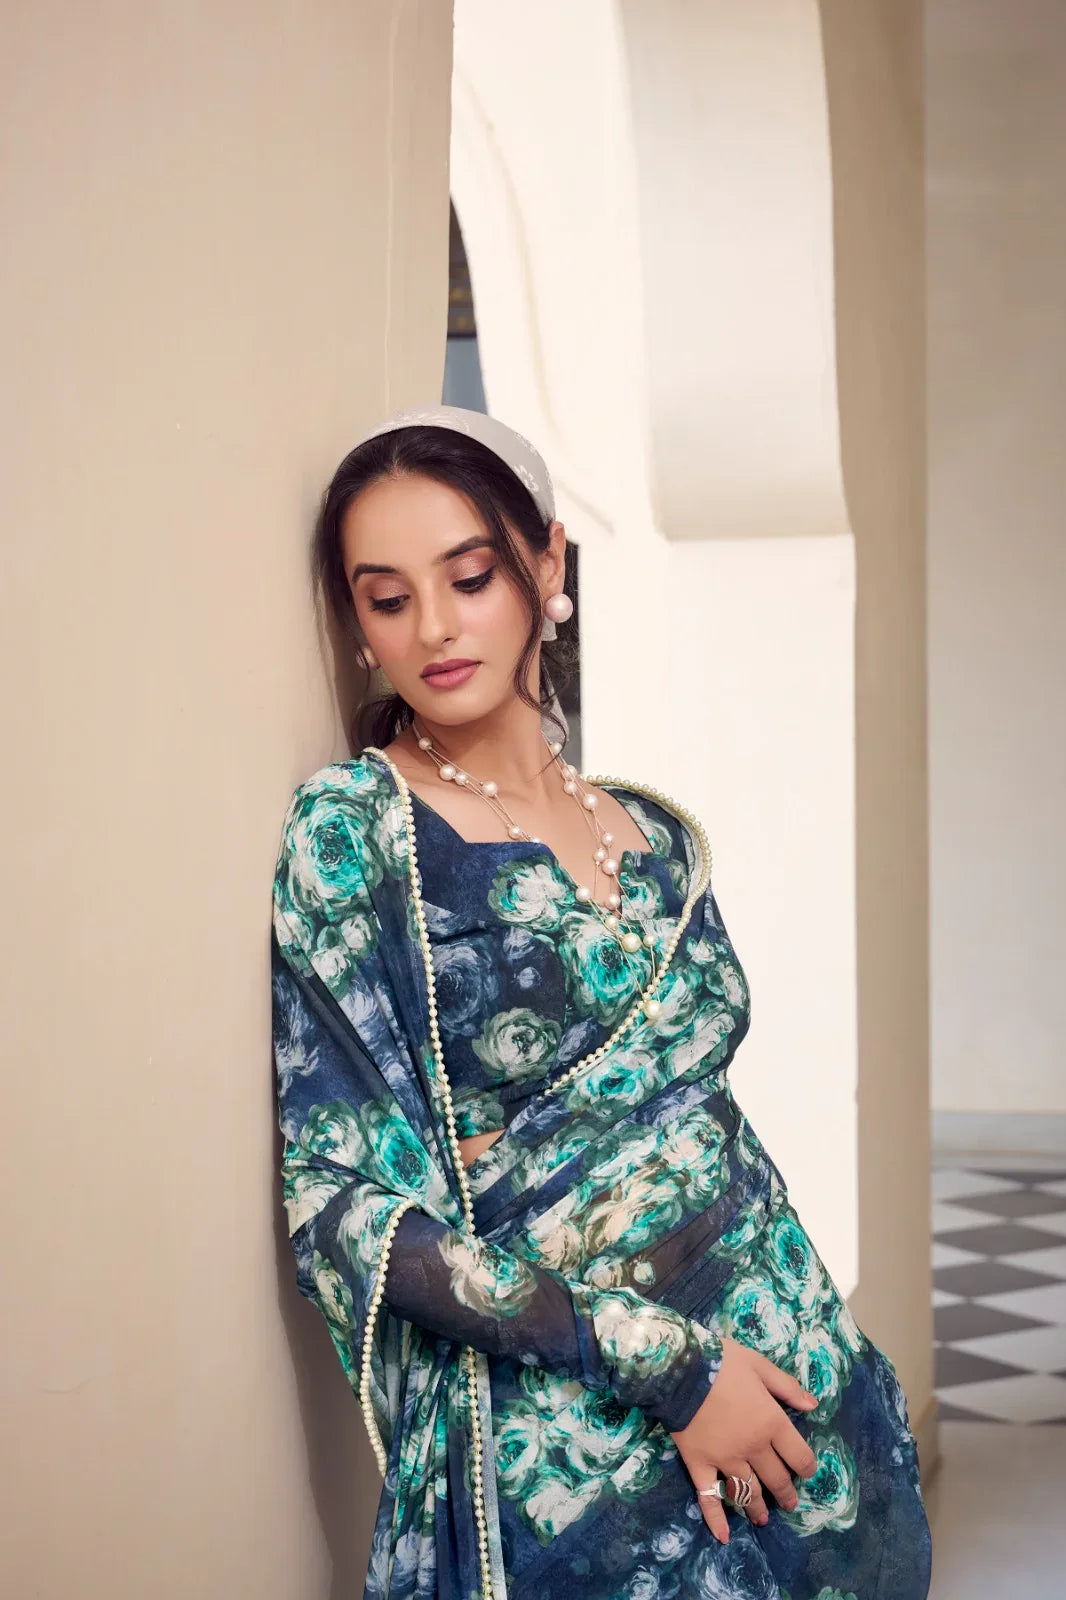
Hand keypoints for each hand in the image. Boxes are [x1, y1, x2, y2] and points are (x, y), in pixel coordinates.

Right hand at [670, 1334, 819, 1543]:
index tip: (807, 1471)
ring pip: (748, 1492)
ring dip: (758, 1508)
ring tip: (763, 1519)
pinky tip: (723, 1536)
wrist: (680, 1369)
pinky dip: (716, 1519)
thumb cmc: (722, 1362)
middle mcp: (753, 1448)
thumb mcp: (760, 1365)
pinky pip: (709, 1497)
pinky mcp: (700, 1465)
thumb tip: (814, 1406)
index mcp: (771, 1423)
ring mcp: (726, 1460)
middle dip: (786, 1493)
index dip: (807, 1466)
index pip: (798, 1455)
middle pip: (776, 1479)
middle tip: (790, 1503)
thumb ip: (787, 1387)